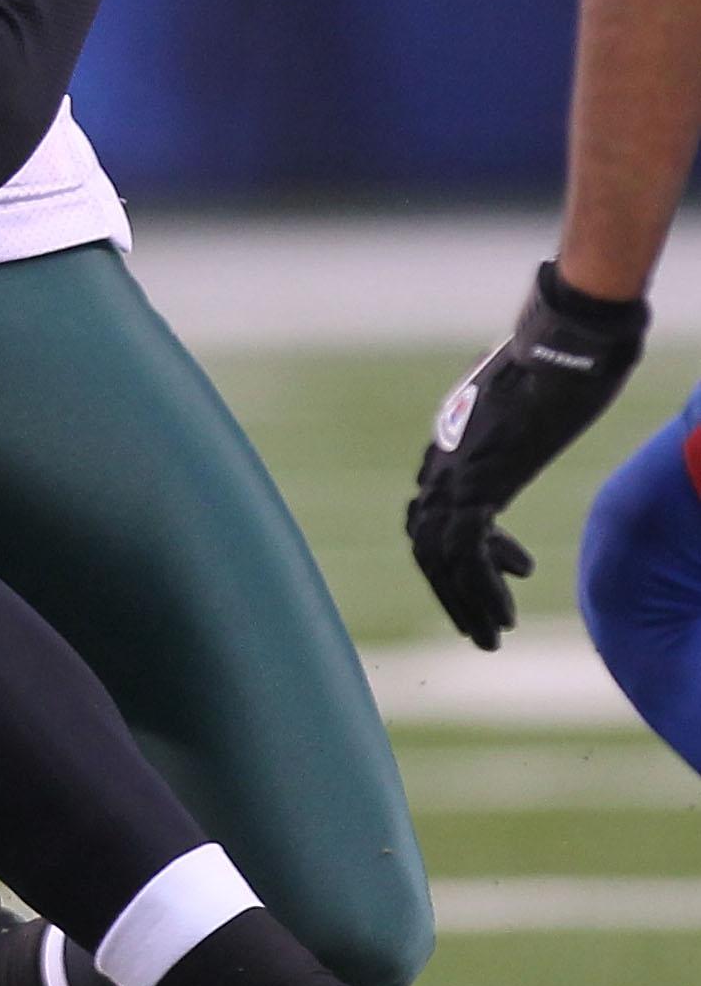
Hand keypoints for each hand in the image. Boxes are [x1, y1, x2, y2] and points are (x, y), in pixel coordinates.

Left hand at [407, 260, 647, 648]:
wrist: (561, 347)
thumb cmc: (557, 362)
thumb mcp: (524, 393)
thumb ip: (514, 410)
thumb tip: (528, 404)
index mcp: (449, 440)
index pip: (435, 507)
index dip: (462, 548)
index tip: (511, 567)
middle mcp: (440, 459)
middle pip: (424, 538)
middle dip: (451, 587)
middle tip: (479, 625)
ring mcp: (451, 473)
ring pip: (436, 555)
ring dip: (463, 602)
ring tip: (493, 638)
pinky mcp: (475, 485)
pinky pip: (462, 553)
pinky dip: (480, 590)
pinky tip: (505, 617)